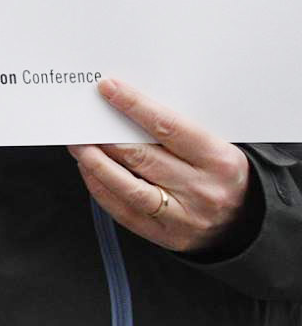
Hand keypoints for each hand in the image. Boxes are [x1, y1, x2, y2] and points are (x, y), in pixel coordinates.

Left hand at [68, 78, 251, 252]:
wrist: (247, 223)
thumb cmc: (222, 175)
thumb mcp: (215, 148)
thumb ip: (178, 132)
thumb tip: (128, 107)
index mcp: (218, 160)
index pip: (168, 127)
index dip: (134, 106)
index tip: (108, 88)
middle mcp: (201, 189)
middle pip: (141, 157)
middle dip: (105, 136)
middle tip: (81, 120)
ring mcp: (184, 216)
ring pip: (128, 186)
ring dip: (95, 163)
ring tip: (79, 145)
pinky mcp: (166, 236)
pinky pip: (123, 211)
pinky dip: (101, 188)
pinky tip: (89, 171)